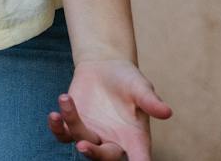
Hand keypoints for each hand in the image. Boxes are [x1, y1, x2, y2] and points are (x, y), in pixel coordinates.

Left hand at [46, 61, 170, 159]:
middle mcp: (113, 141)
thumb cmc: (128, 80)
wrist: (105, 67)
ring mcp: (92, 135)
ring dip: (71, 125)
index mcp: (136, 138)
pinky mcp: (74, 124)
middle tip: (83, 146)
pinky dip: (56, 128)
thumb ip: (150, 102)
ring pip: (80, 140)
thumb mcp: (141, 87)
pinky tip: (53, 115)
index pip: (140, 160)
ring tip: (66, 99)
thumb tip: (167, 113)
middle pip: (105, 157)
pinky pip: (63, 134)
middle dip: (94, 154)